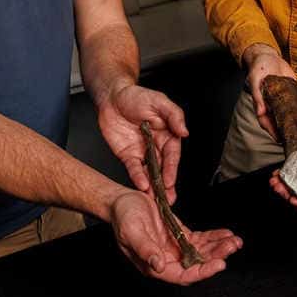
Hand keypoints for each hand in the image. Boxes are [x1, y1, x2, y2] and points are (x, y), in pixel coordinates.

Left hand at [98, 84, 187, 203]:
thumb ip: (174, 115)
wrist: (112, 97)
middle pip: (163, 168)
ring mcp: (142, 152)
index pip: (173, 155)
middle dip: (166, 184)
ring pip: (150, 172)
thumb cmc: (137, 96)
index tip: (171, 180)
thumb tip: (185, 131)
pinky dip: (138, 177)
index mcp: (168, 134)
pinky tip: (142, 186)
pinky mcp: (128, 155)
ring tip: (157, 199)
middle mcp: (157, 146)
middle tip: (168, 199)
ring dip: (154, 186)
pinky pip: (134, 169)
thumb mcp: (159, 101)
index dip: (172, 168)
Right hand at [109, 190, 242, 284]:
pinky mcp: (178, 235)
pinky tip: (225, 234)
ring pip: (201, 252)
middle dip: (216, 256)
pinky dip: (213, 237)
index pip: (183, 274)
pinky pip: (199, 240)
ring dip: (218, 247)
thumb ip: (145, 249)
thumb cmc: (122, 216)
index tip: (219, 264)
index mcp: (154, 264)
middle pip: (197, 264)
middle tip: (232, 246)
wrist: (121, 201)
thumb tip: (158, 265)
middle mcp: (167, 259)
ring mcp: (174, 247)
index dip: (202, 271)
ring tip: (234, 240)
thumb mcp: (132, 231)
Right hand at [240, 44, 296, 139]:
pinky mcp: (295, 93)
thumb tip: (261, 112)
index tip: (285, 141)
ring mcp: (287, 101)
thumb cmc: (258, 69)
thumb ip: (258, 97)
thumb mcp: (255, 81)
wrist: (268, 57)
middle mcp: (276, 107)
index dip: (276, 134)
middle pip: (287, 121)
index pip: (269, 125)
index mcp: (264, 107)